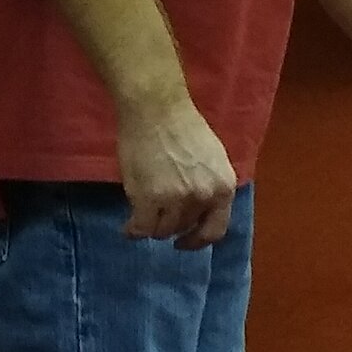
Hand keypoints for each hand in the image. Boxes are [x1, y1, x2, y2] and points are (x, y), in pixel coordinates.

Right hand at [117, 97, 239, 248]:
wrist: (156, 110)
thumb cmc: (183, 128)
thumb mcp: (212, 160)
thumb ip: (209, 186)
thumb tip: (200, 210)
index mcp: (223, 187)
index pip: (216, 230)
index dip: (198, 240)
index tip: (184, 242)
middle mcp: (203, 197)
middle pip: (183, 228)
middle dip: (171, 223)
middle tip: (158, 212)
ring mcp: (175, 199)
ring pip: (161, 231)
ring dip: (151, 226)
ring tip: (143, 214)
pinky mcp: (147, 199)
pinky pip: (140, 228)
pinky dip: (133, 231)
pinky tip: (128, 226)